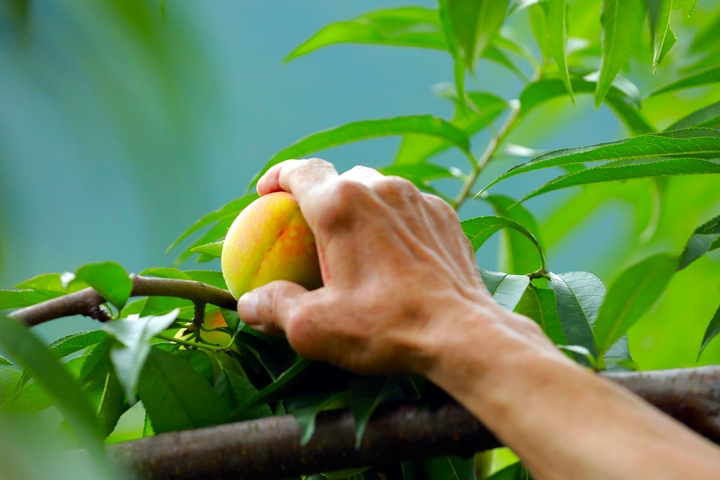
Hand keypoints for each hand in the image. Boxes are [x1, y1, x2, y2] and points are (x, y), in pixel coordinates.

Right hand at [237, 158, 551, 375]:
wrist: (463, 334)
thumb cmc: (384, 327)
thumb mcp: (314, 327)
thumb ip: (274, 307)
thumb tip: (248, 303)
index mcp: (342, 203)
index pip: (301, 171)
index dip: (278, 176)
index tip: (266, 193)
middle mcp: (381, 188)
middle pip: (341, 179)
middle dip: (322, 198)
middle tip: (313, 230)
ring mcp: (419, 200)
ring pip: (379, 191)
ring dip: (361, 209)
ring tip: (356, 245)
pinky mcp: (446, 217)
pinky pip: (410, 210)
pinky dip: (394, 224)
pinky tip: (395, 257)